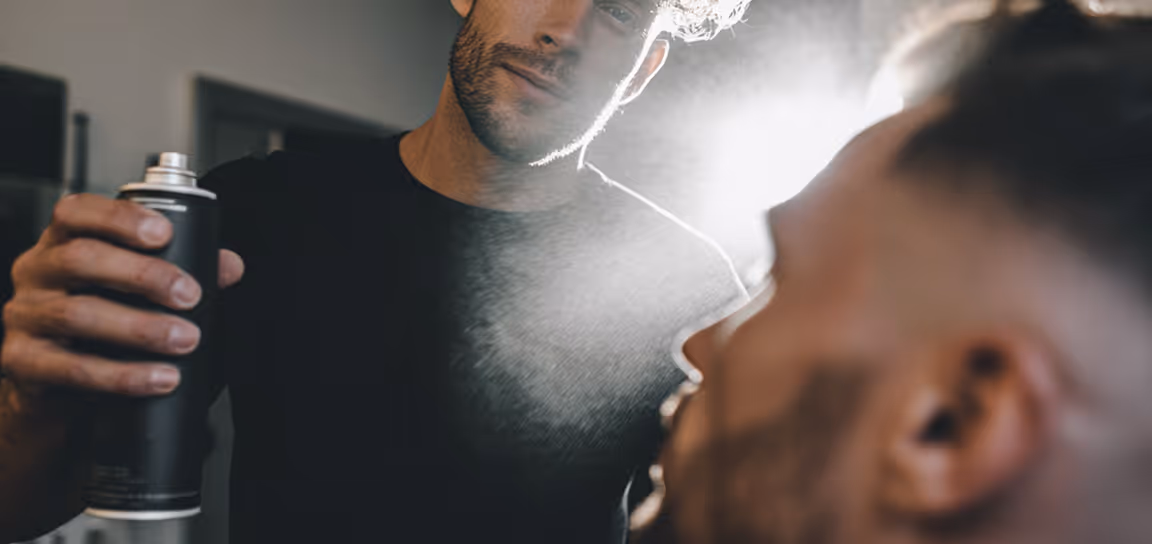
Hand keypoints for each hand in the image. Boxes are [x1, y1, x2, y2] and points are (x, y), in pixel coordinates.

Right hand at [1, 193, 244, 397]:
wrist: (59, 387)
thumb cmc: (100, 326)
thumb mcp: (136, 292)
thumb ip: (182, 271)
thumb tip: (228, 265)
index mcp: (63, 243)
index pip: (77, 213)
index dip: (120, 218)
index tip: (164, 233)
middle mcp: (38, 272)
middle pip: (81, 259)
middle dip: (143, 275)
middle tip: (189, 296)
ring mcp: (26, 317)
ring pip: (78, 314)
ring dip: (141, 328)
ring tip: (185, 340)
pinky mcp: (24, 362)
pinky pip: (73, 369)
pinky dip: (123, 376)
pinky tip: (159, 378)